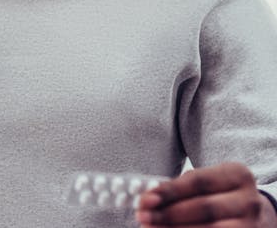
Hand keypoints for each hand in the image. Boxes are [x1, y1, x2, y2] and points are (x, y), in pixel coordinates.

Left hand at [135, 162, 276, 226]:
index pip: (198, 181)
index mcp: (237, 174)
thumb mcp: (206, 183)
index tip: (146, 198)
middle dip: (168, 214)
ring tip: (150, 227)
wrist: (254, 215)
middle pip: (204, 208)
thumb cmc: (218, 194)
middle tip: (143, 216)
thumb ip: (179, 188)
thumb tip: (147, 199)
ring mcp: (251, 224)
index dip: (170, 190)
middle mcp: (249, 200)